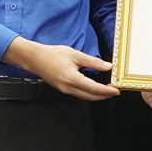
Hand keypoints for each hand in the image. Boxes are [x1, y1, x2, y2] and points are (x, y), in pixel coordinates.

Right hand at [1, 37, 119, 100]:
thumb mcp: (75, 54)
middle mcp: (68, 88)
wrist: (35, 58)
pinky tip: (94, 88)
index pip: (94, 88)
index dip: (107, 91)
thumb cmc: (53, 54)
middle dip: (104, 95)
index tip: (117, 90)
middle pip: (91, 96)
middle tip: (115, 91)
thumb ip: (93, 62)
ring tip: (107, 90)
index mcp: (72, 78)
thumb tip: (108, 66)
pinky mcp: (63, 89)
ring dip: (97, 95)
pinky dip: (89, 93)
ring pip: (85, 97)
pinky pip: (79, 94)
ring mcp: (65, 90)